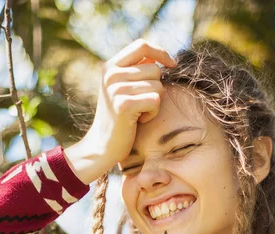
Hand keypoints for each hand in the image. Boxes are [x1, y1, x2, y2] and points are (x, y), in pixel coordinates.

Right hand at [66, 39, 175, 182]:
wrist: (102, 146)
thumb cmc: (118, 120)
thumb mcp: (122, 89)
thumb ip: (136, 72)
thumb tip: (160, 58)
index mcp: (110, 66)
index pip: (142, 46)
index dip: (161, 52)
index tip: (171, 65)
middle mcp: (111, 74)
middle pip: (154, 69)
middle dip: (156, 88)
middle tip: (141, 104)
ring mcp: (116, 89)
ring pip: (157, 86)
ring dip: (154, 103)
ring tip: (138, 113)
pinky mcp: (124, 105)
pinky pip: (155, 100)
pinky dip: (152, 113)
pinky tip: (139, 121)